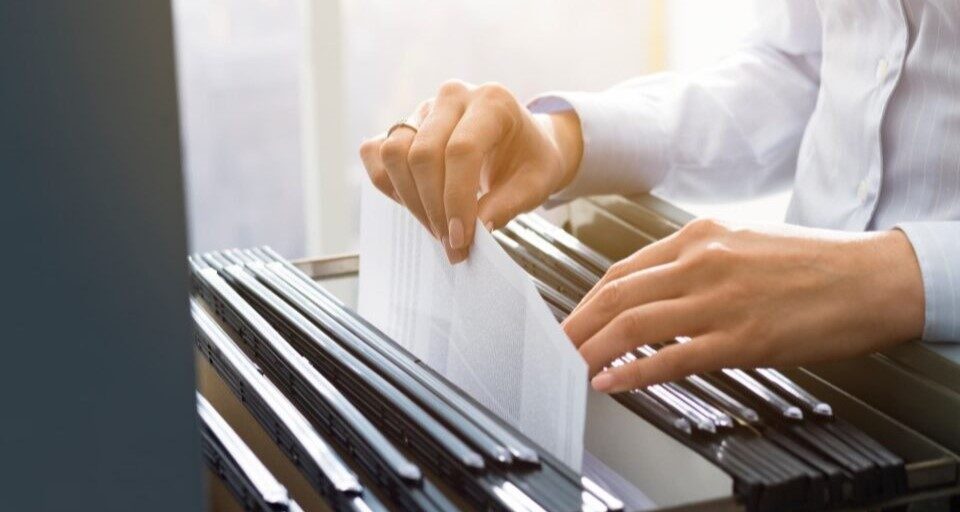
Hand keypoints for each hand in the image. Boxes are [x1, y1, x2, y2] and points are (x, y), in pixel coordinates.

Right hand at [359, 80, 582, 262]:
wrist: (523, 144)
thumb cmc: (530, 161)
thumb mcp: (535, 185)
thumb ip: (506, 206)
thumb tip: (474, 230)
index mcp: (492, 102)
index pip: (461, 150)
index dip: (456, 199)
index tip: (461, 238)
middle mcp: (453, 97)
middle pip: (423, 154)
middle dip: (433, 208)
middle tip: (451, 242)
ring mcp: (424, 108)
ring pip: (394, 153)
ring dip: (410, 200)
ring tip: (436, 227)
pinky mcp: (403, 125)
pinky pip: (376, 153)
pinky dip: (389, 185)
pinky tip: (416, 205)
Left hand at [562, 218, 924, 392]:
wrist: (874, 277)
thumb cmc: (815, 262)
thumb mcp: (745, 242)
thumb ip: (697, 261)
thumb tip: (657, 288)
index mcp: (700, 237)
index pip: (623, 270)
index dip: (588, 299)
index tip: (574, 318)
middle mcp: (701, 262)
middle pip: (615, 295)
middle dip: (576, 324)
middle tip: (554, 346)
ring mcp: (719, 300)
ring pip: (633, 325)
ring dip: (593, 349)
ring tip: (571, 366)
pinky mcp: (741, 338)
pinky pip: (672, 358)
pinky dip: (633, 373)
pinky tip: (612, 383)